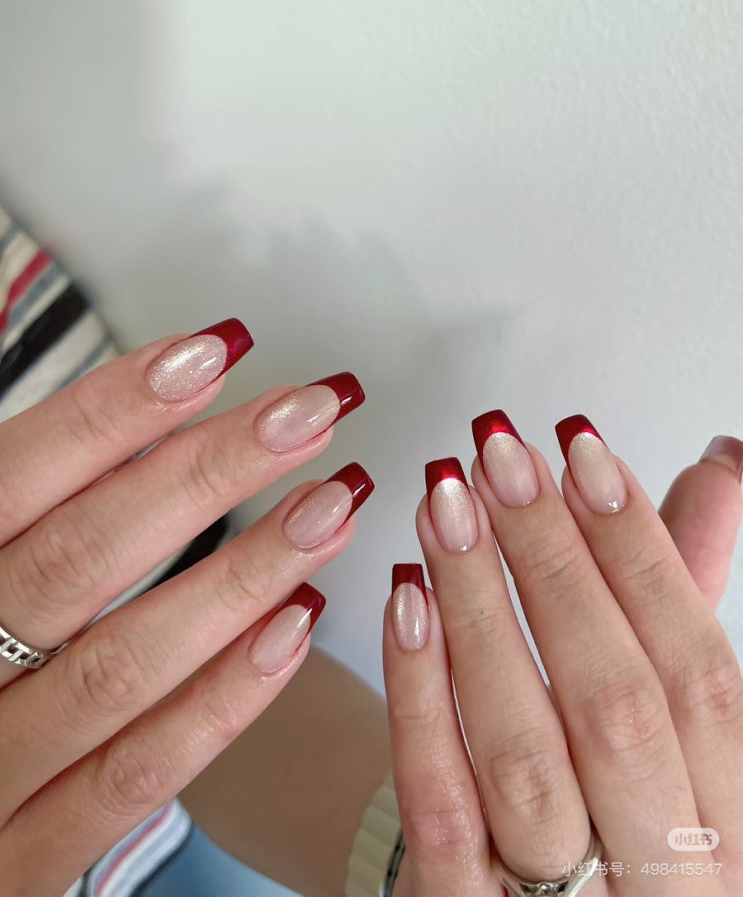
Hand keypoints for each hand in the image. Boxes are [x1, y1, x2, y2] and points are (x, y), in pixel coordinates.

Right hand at [0, 319, 370, 895]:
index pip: (15, 478)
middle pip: (80, 559)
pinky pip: (136, 776)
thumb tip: (147, 392)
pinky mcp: (29, 852)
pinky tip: (299, 625)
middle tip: (307, 412)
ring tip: (335, 501)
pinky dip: (222, 701)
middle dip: (206, 474)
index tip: (217, 350)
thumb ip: (34, 500)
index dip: (114, 411)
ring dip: (242, 576)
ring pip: (122, 665)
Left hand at [384, 412, 741, 894]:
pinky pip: (439, 804)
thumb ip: (683, 593)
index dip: (641, 549)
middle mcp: (658, 867)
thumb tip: (721, 463)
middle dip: (552, 559)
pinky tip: (405, 598)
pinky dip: (420, 693)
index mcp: (722, 815)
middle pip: (612, 700)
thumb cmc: (605, 804)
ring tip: (446, 504)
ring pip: (522, 750)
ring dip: (480, 607)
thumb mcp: (662, 720)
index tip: (581, 449)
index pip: (695, 669)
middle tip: (500, 456)